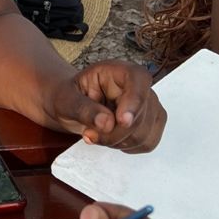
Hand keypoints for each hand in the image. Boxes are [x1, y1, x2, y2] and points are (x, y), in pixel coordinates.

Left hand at [46, 60, 165, 151]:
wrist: (72, 105)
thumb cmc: (69, 97)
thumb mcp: (66, 99)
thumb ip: (83, 108)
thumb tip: (107, 123)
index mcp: (118, 71)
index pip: (138, 79)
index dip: (134, 101)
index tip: (122, 121)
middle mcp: (139, 86)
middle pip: (141, 116)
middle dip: (114, 133)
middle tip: (89, 133)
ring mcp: (149, 105)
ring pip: (144, 134)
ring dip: (117, 142)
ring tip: (97, 133)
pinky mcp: (152, 124)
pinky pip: (147, 143)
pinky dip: (126, 147)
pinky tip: (110, 139)